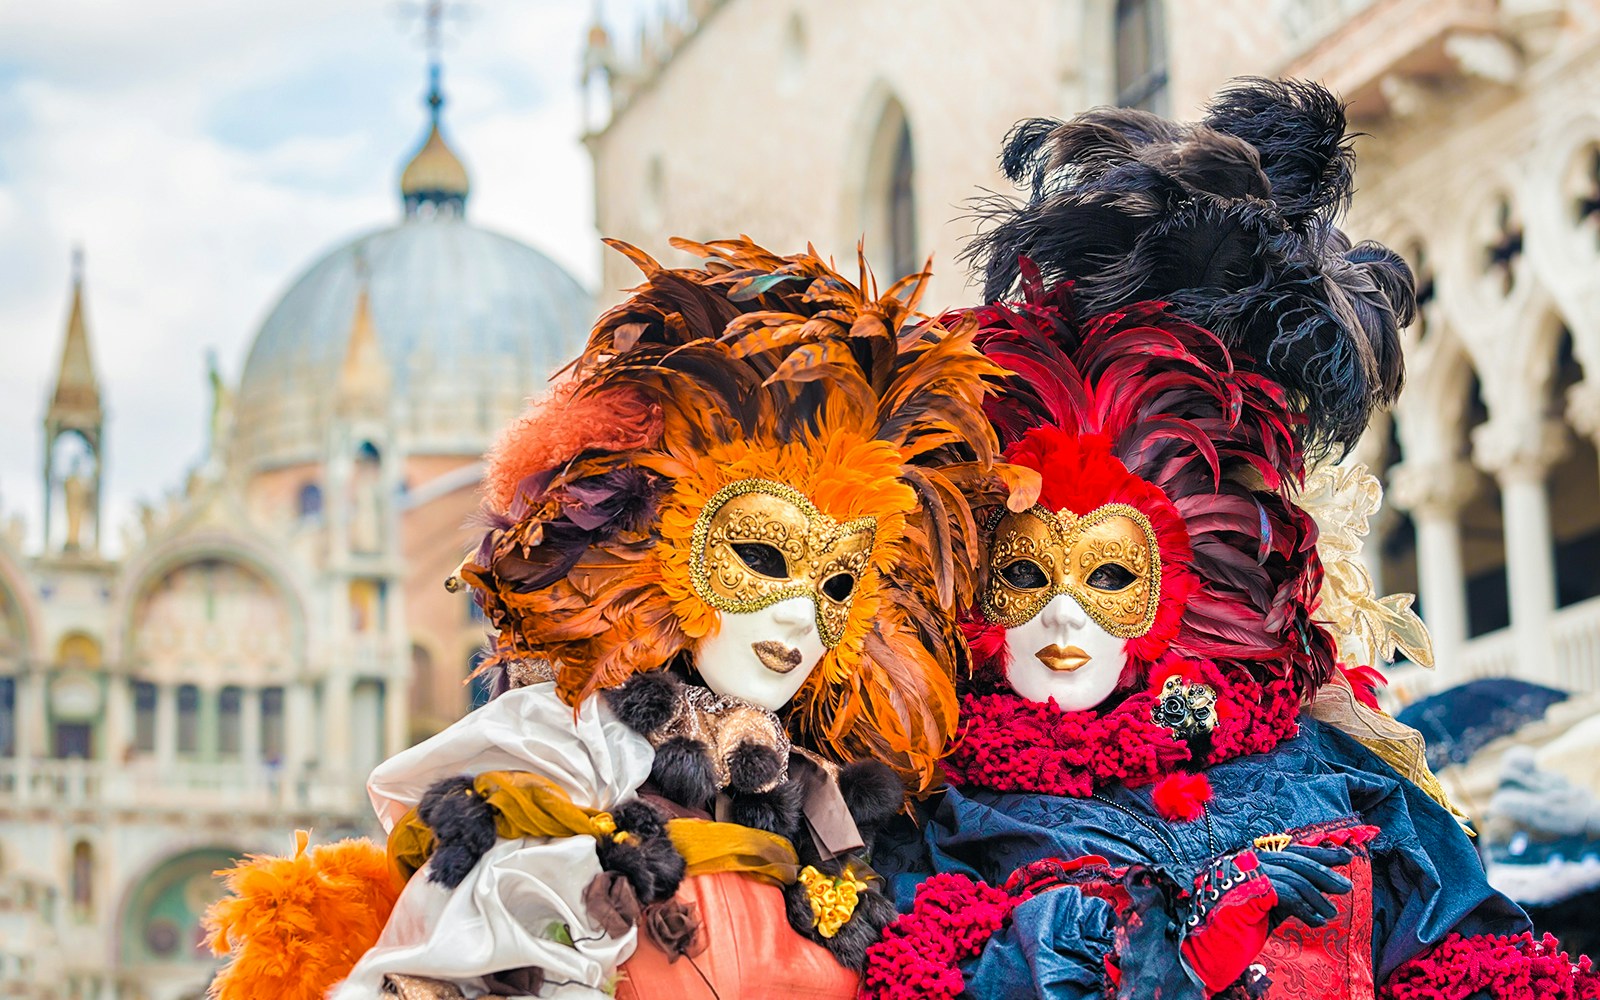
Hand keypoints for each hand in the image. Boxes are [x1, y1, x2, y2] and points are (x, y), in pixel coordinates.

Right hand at [1179, 844, 1353, 994]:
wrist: (1204, 952)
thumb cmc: (1233, 932)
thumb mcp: (1267, 908)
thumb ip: (1286, 893)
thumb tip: (1318, 885)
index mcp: (1249, 863)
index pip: (1289, 852)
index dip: (1318, 853)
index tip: (1343, 856)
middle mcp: (1244, 862)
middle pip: (1293, 859)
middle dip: (1323, 870)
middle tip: (1344, 886)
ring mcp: (1244, 874)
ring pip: (1293, 876)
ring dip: (1317, 897)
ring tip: (1331, 912)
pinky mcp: (1248, 889)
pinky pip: (1287, 893)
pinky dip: (1306, 908)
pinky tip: (1317, 921)